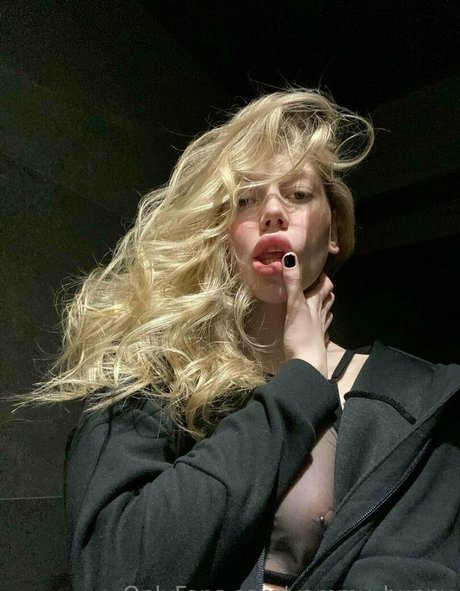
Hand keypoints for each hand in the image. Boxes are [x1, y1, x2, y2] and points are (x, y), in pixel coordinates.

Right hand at [281, 253, 333, 376]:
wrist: (307, 365)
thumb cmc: (301, 335)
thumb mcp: (295, 306)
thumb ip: (292, 283)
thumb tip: (290, 256)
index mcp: (316, 304)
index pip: (325, 285)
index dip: (323, 276)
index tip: (316, 268)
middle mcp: (321, 315)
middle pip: (328, 298)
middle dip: (324, 289)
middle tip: (316, 282)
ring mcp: (320, 330)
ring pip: (326, 313)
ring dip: (324, 305)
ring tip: (318, 300)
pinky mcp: (316, 343)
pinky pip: (322, 331)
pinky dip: (320, 325)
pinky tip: (317, 327)